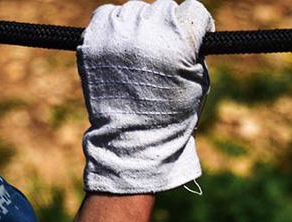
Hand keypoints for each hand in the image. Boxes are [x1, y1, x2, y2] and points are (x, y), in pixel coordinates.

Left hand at [77, 0, 214, 193]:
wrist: (131, 139)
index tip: (190, 41)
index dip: (195, 26)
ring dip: (140, 26)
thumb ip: (194, 47)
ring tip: (140, 57)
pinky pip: (107, 14)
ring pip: (135, 9)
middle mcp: (147, 30)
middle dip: (167, 27)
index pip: (193, 9)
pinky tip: (121, 51)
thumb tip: (183, 22)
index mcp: (178, 40)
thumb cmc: (171, 114)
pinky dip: (114, 27)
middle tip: (162, 54)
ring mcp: (117, 33)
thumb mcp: (198, 81)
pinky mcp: (93, 39)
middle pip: (164, 7)